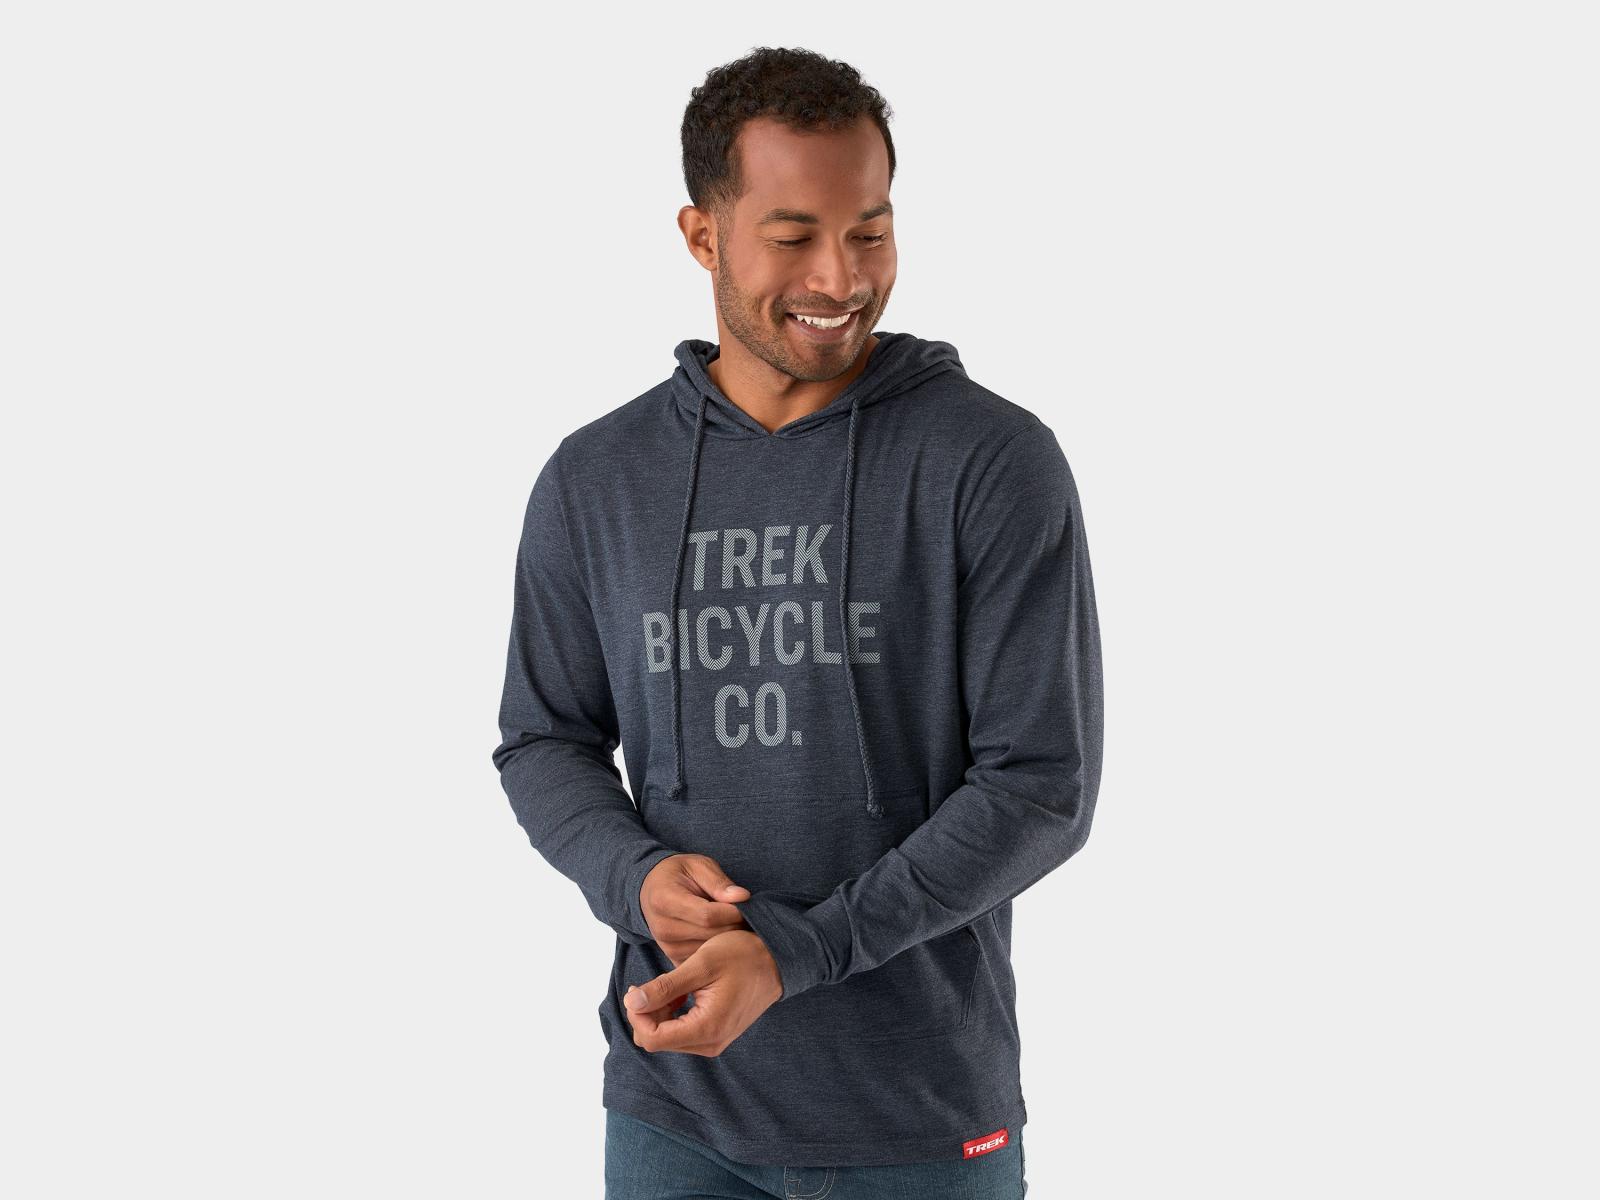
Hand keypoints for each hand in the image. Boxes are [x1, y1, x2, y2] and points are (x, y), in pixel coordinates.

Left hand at [622, 929, 782, 1056]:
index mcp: (707, 1028)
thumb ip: (665, 987)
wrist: (777, 960)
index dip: (637, 1015)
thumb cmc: (742, 956)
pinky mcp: (716, 1035)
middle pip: (656, 1041)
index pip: (652, 1039)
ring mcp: (714, 1042)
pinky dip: (672, 1014)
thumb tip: (632, 1003)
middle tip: (651, 984)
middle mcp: (710, 1043)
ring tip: (671, 984)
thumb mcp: (701, 965)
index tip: (637, 989)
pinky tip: (680, 991)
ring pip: (667, 1038)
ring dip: (659, 1013)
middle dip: (646, 1013)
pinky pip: (681, 1033)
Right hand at [641, 853, 751, 964]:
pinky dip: (720, 949)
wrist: (652, 890)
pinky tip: (725, 935)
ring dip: (729, 938)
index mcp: (665, 900)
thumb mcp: (697, 865)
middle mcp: (663, 928)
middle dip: (735, 924)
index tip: (746, 903)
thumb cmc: (678, 874)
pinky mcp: (675, 959)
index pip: (707, 915)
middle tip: (748, 913)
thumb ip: (719, 882)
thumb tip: (743, 897)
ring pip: (712, 949)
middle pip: (711, 934)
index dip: (732, 911)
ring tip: (736, 922)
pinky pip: (706, 959)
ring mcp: (668, 947)